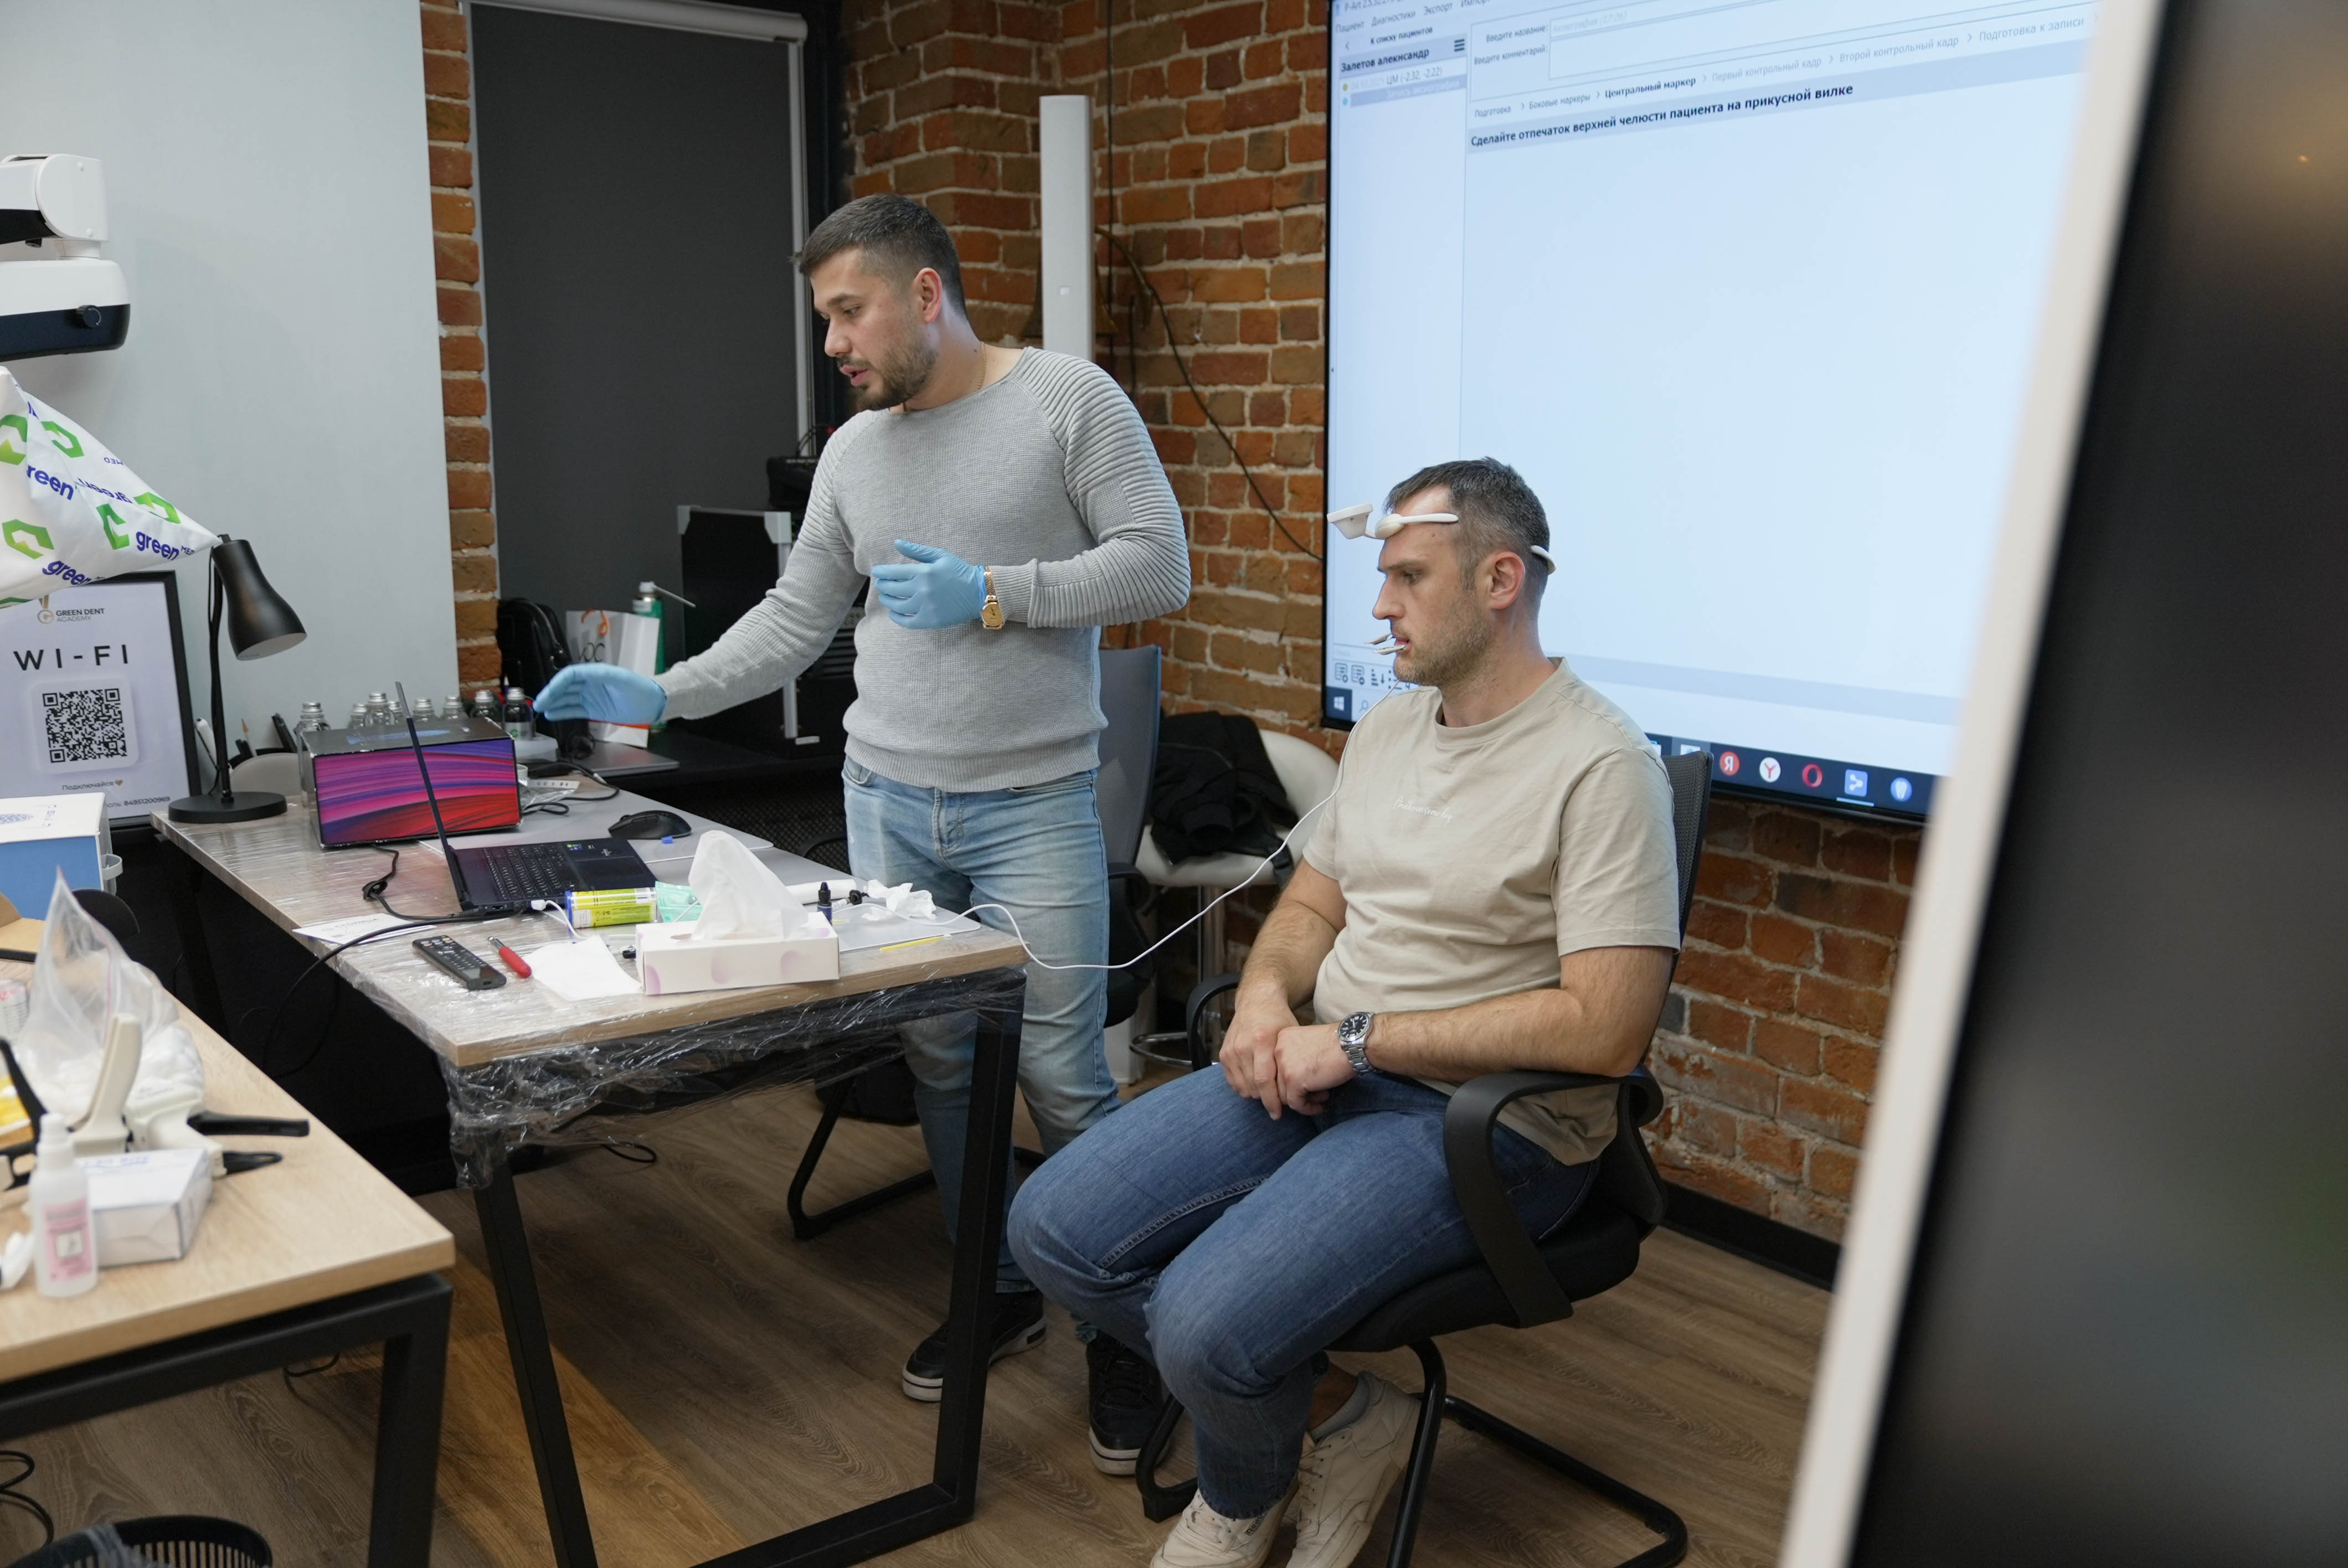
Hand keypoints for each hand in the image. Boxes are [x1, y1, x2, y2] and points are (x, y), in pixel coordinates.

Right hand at [534, 663, 665, 723]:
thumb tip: (586, 673)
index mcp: (595, 673)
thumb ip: (604, 676)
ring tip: (541, 710)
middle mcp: (590, 683)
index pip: (571, 675)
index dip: (557, 683)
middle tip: (538, 704)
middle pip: (565, 687)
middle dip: (551, 694)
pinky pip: (574, 710)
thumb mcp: (623, 680)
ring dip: (554, 703)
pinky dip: (562, 712)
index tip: (548, 693)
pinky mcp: (593, 709)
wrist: (653, 704)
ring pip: (567, 699)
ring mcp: (591, 697)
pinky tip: (552, 715)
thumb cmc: (640, 689)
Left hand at [871, 540, 986, 628]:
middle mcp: (922, 589)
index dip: (881, 572)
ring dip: (887, 601)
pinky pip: (907, 622)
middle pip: (892, 589)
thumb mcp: (940, 555)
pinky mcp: (930, 620)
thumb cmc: (960, 571)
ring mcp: (925, 606)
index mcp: (923, 571)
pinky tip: (893, 614)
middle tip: (880, 585)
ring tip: (885, 598)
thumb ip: (917, 550)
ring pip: (897, 606)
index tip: (876, 572)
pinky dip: (896, 618)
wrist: (980, 592)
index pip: (893, 572)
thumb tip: (896, 543)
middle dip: (883, 586)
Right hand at [1219, 992, 1293, 1118]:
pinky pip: (1232, 1080)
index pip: (1264, 1081)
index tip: (1278, 1114)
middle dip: (1265, 1100)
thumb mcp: (1290, 1036)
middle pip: (1252, 1087)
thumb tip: (1296, 1091)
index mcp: (1262, 1041)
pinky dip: (1243, 1087)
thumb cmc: (1279, 1019)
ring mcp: (1231, 1050)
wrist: (1257, 1001)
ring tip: (1267, 1095)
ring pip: (1241, 1086)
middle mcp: (1243, 1046)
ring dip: (1254, 1095)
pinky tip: (1254, 1086)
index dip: (1271, 1101)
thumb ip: (1290, 1062)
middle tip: (1277, 1104)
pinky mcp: (1223, 1053)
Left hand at [1274, 1024, 1356, 1115]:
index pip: (1277, 1067)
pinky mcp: (1294, 1079)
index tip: (1305, 1086)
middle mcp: (1278, 1050)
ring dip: (1303, 1100)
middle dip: (1297, 1092)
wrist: (1352, 1044)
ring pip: (1284, 1095)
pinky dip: (1307, 1109)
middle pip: (1278, 1082)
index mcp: (1282, 1038)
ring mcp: (1284, 1065)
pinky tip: (1320, 1107)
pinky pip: (1295, 1103)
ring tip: (1322, 1097)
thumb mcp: (1310, 1045)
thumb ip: (1297, 1058)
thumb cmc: (1339, 1044)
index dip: (1291, 1080)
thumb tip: (1292, 1083)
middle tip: (1316, 1094)